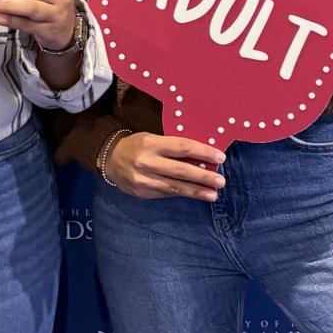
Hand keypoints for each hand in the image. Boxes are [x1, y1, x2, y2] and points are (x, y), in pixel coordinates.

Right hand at [104, 132, 226, 200]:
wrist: (111, 159)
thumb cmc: (137, 145)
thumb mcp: (152, 138)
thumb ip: (172, 147)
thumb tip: (202, 156)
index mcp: (151, 143)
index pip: (182, 147)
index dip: (203, 152)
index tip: (220, 157)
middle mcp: (147, 162)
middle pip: (181, 170)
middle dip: (203, 177)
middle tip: (221, 181)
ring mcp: (144, 180)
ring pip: (175, 187)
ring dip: (197, 191)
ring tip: (213, 194)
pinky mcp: (142, 193)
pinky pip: (167, 193)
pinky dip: (182, 194)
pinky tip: (196, 195)